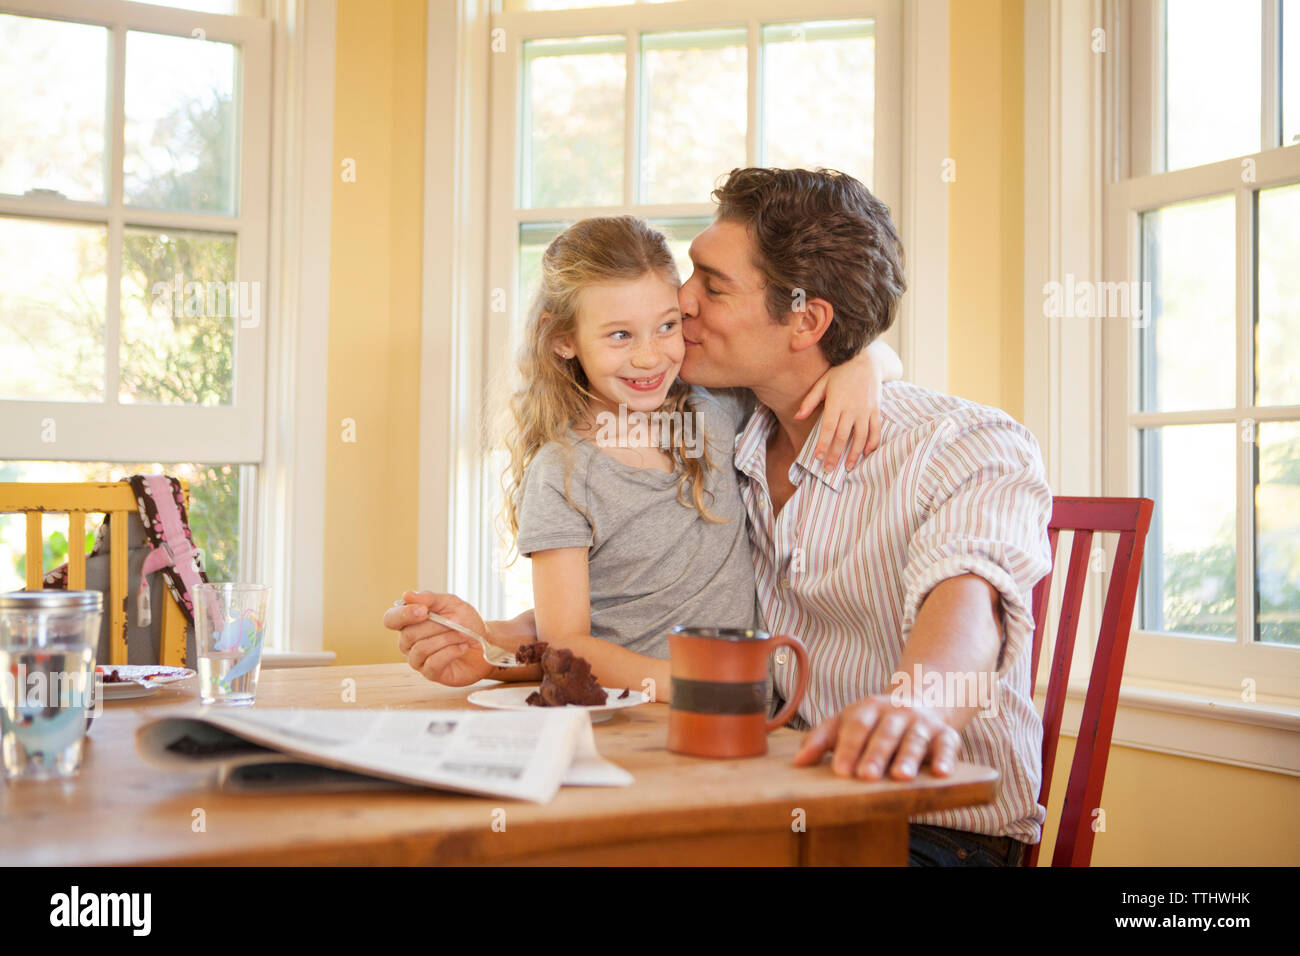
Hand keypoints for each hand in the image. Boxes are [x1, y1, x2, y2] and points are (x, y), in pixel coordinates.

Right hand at [383, 590, 494, 686]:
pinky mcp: (430, 673)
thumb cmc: (466, 623)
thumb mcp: (452, 604)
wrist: (485, 643)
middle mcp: (408, 642)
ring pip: (421, 648)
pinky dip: (451, 652)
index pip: (391, 619)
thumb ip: (430, 599)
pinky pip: (433, 663)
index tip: (424, 610)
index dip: (403, 615)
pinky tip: (462, 647)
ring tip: (463, 634)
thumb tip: (407, 595)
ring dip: (446, 639)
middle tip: (457, 622)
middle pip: (409, 634)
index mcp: (410, 622)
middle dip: (437, 626)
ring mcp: (418, 659)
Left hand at [792, 694, 962, 780]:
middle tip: (865, 776)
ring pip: (915, 739)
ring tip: (900, 777)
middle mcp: (896, 712)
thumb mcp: (846, 722)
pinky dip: (947, 758)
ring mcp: (922, 722)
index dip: (848, 747)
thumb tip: (798, 763)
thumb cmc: (874, 721)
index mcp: (868, 708)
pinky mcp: (946, 734)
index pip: (856, 726)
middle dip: (875, 754)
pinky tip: (942, 772)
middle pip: (885, 733)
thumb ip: (821, 740)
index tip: (840, 770)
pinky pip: (948, 745)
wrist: (920, 700)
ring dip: (908, 758)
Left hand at [795, 356, 884, 470]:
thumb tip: (797, 417)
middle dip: (835, 455)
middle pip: (843, 436)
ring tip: (848, 467)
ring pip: (861, 437)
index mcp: (836, 402)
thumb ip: (810, 401)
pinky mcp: (876, 410)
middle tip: (828, 470)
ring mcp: (866, 410)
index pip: (828, 428)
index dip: (823, 444)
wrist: (867, 360)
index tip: (817, 458)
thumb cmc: (841, 372)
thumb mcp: (822, 383)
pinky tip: (867, 453)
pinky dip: (872, 443)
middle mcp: (852, 408)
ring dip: (854, 454)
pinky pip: (876, 430)